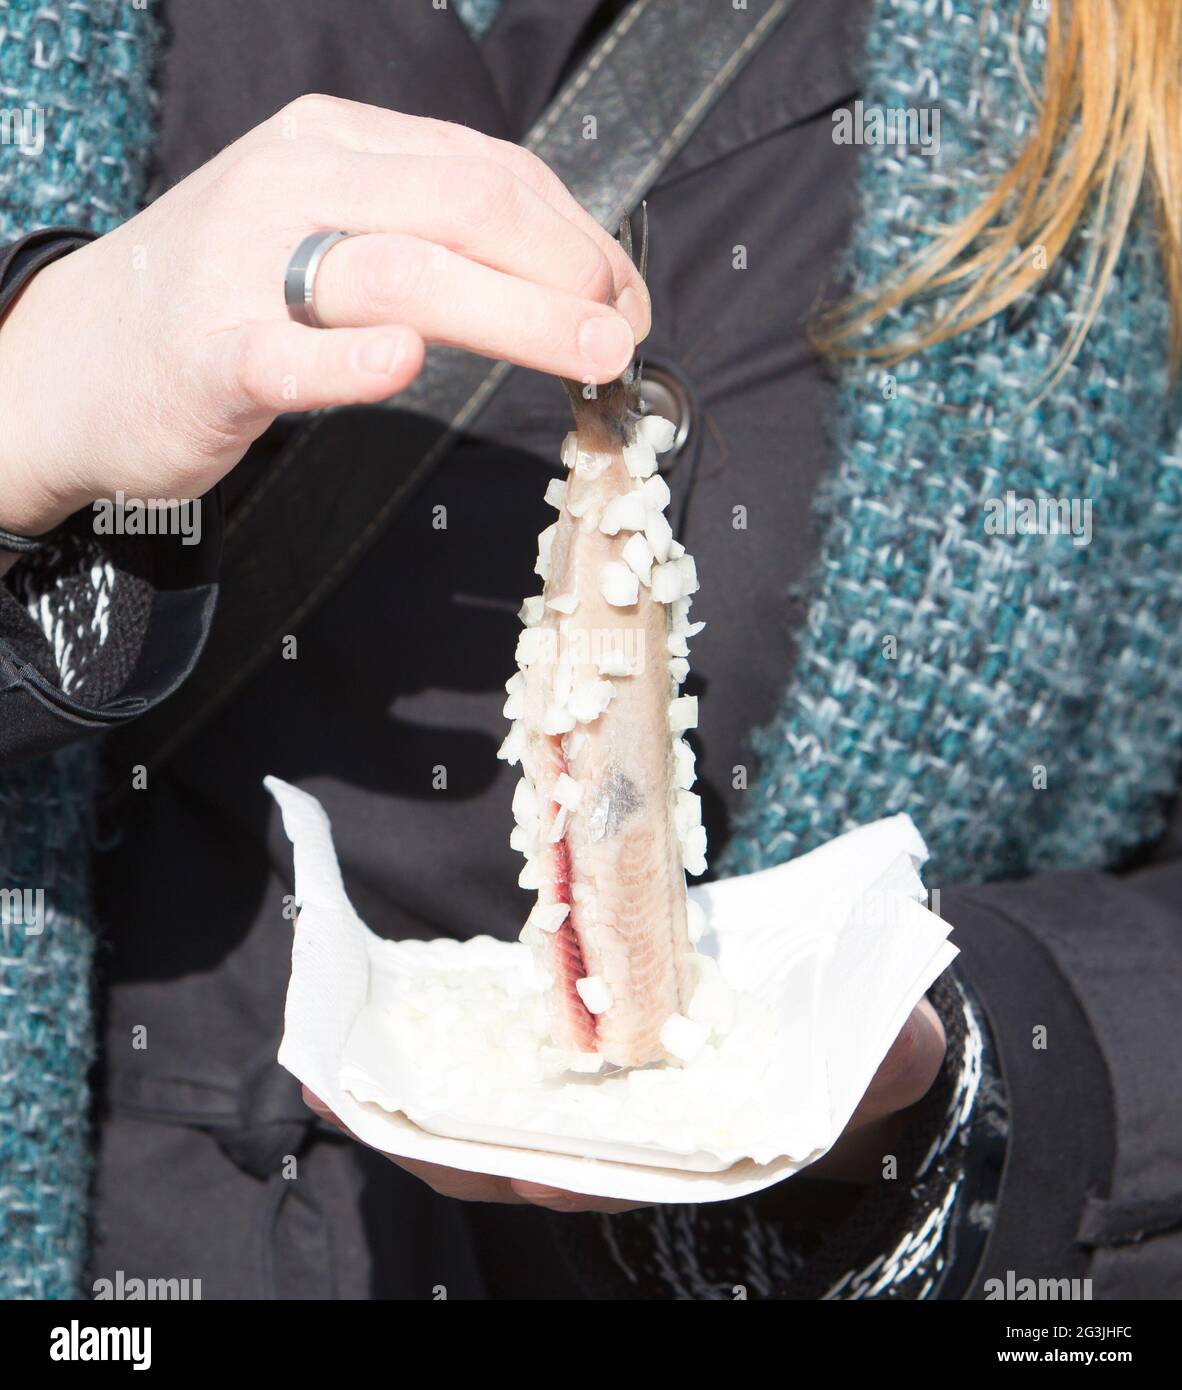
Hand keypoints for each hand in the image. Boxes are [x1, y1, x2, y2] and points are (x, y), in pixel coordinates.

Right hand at [0, 93, 648, 535]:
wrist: (78, 360)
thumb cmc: (230, 299)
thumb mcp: (332, 231)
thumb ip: (436, 242)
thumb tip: (566, 282)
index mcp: (339, 144)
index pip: (489, 171)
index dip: (578, 237)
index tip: (625, 299)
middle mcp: (297, 185)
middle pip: (463, 208)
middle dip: (565, 268)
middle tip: (624, 332)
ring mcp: (247, 269)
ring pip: (400, 270)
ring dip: (513, 311)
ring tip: (587, 351)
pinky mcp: (208, 358)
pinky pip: (285, 356)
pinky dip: (348, 362)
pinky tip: (401, 362)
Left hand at [300, 997, 945, 1213]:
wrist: (833, 1043)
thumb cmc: (854, 1053)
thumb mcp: (882, 1048)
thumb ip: (883, 1047)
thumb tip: (898, 1028)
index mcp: (688, 1151)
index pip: (608, 1176)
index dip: (551, 1171)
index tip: (503, 1157)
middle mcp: (624, 1142)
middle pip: (513, 1160)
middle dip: (431, 1138)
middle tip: (345, 1092)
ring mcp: (587, 1104)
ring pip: (484, 1122)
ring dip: (408, 1098)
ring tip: (333, 1057)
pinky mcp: (570, 1054)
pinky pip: (489, 1065)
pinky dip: (433, 1050)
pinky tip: (380, 1016)